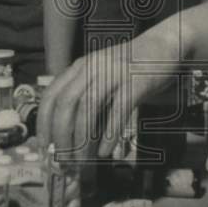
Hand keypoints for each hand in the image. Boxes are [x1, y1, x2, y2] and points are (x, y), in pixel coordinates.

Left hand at [37, 22, 180, 159]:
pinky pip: (118, 111)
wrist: (163, 45)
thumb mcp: (102, 76)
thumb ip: (86, 96)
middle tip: (62, 159)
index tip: (45, 145)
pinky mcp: (135, 82)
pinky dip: (110, 134)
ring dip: (82, 138)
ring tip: (82, 160)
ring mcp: (114, 73)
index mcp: (80, 67)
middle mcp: (92, 67)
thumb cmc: (130, 67)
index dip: (44, 122)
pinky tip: (106, 152)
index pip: (52, 94)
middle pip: (66, 103)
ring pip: (89, 107)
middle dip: (61, 134)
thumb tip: (72, 134)